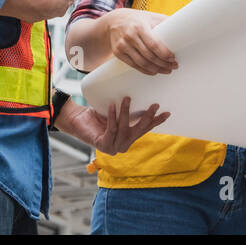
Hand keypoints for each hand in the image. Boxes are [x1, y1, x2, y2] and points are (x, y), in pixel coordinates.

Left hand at [54, 96, 168, 154]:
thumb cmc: (98, 115)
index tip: (167, 113)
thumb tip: (145, 96)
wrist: (77, 120)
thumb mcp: (118, 113)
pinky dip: (112, 117)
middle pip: (138, 131)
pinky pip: (111, 129)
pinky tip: (112, 106)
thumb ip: (131, 112)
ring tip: (127, 98)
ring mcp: (113, 147)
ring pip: (124, 128)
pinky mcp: (103, 145)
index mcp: (128, 139)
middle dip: (147, 117)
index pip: (145, 129)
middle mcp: (122, 146)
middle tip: (154, 105)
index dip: (156, 122)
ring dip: (126, 112)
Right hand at [108, 9, 177, 74]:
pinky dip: (145, 70)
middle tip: (174, 66)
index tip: (173, 58)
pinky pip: (133, 65)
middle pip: (149, 55)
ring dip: (156, 69)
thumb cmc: (137, 19)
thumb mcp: (150, 16)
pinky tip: (154, 71)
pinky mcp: (118, 53)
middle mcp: (130, 36)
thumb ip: (165, 21)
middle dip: (163, 63)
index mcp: (139, 26)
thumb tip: (184, 26)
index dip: (164, 53)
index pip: (153, 44)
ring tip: (167, 70)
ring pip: (141, 62)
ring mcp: (122, 45)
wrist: (114, 21)